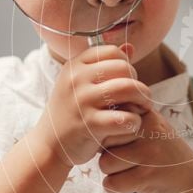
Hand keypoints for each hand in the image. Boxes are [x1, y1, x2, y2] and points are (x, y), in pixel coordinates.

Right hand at [32, 43, 152, 167]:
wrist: (48, 144)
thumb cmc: (71, 111)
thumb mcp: (80, 83)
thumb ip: (105, 65)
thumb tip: (130, 48)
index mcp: (75, 66)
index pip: (113, 52)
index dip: (127, 65)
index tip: (127, 81)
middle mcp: (76, 79)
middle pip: (124, 68)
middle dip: (138, 82)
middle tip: (140, 98)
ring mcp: (82, 101)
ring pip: (128, 88)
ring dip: (143, 100)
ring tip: (142, 109)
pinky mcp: (90, 125)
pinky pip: (126, 118)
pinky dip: (135, 122)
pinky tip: (131, 126)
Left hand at [98, 109, 192, 192]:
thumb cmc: (163, 152)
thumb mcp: (151, 126)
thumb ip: (128, 118)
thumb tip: (91, 113)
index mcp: (146, 115)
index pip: (109, 120)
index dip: (108, 136)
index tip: (120, 143)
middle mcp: (148, 130)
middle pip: (104, 141)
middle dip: (107, 154)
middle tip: (125, 160)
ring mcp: (149, 153)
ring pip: (105, 164)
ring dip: (112, 173)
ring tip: (130, 172)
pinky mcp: (148, 177)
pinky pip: (112, 183)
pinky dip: (116, 188)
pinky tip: (130, 185)